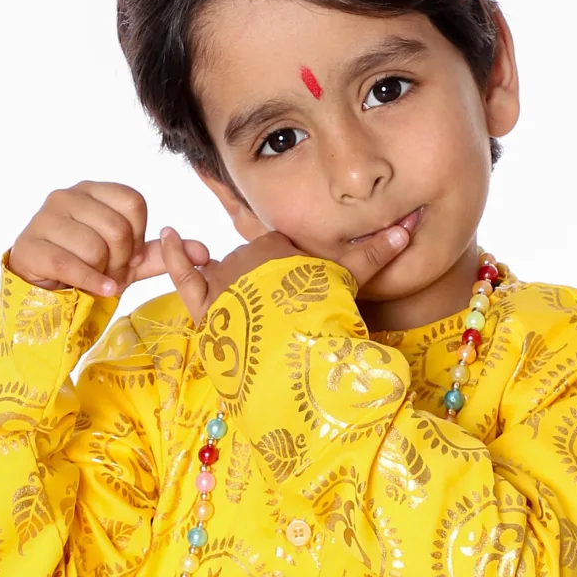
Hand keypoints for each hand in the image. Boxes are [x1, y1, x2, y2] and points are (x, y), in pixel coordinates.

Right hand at [7, 181, 210, 298]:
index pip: (134, 203)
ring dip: (102, 272)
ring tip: (95, 277)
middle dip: (121, 259)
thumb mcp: (126, 261)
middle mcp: (68, 195)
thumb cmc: (86, 266)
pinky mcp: (31, 245)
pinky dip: (92, 282)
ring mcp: (45, 217)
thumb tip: (204, 253)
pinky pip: (70, 264)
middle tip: (112, 271)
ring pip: (94, 247)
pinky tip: (100, 290)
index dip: (138, 236)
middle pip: (117, 227)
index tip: (128, 255)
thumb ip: (162, 255)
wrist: (42, 286)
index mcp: (93, 190)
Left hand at [158, 211, 417, 323]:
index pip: (277, 254)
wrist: (299, 351)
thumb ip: (377, 252)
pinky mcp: (206, 308)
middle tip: (280, 318)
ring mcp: (225, 282)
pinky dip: (174, 256)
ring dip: (232, 291)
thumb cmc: (327, 314)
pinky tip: (167, 236)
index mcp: (280, 246)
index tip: (298, 297)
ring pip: (224, 276)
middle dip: (262, 288)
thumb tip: (409, 225)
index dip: (288, 277)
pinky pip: (184, 276)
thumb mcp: (353, 279)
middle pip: (250, 266)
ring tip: (251, 318)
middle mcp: (248, 256)